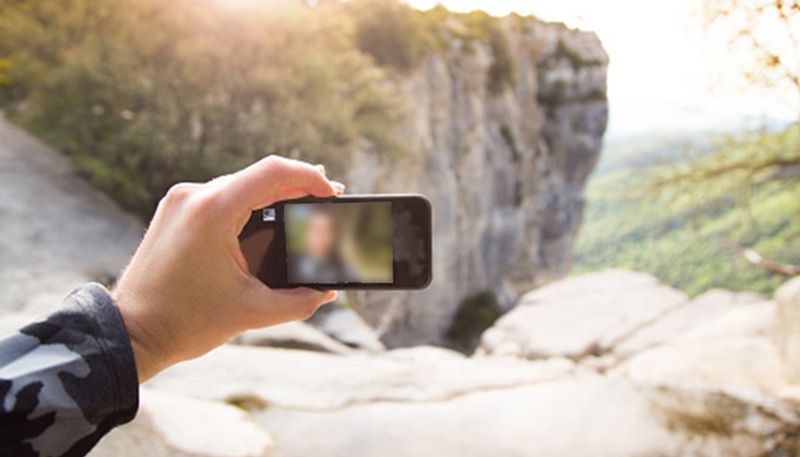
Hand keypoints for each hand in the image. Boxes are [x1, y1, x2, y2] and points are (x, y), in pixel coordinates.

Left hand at [113, 156, 343, 381]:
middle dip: (295, 186)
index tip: (331, 192)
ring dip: (271, 194)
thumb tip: (327, 292)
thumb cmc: (184, 323)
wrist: (129, 333)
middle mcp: (193, 196)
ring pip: (239, 184)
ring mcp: (179, 201)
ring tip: (301, 207)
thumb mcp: (251, 312)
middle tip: (326, 199)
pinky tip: (265, 218)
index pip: (273, 172)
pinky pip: (220, 196)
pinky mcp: (173, 211)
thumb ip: (299, 301)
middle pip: (257, 176)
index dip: (309, 177)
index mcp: (212, 211)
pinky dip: (248, 204)